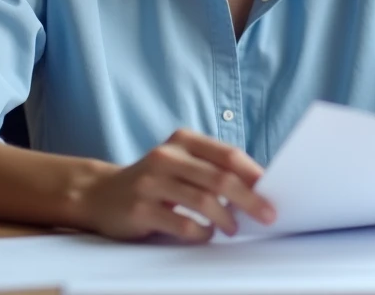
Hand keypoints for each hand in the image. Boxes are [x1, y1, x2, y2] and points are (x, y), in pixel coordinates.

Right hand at [78, 129, 275, 242]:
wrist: (100, 194)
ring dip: (226, 218)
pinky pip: (181, 223)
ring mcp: (151, 182)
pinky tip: (206, 234)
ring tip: (233, 228)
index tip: (274, 191)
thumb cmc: (153, 181)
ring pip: (203, 200)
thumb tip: (258, 188)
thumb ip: (212, 169)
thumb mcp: (180, 164)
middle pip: (220, 178)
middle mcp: (166, 156)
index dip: (253, 174)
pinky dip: (201, 232)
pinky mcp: (140, 208)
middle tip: (267, 215)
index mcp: (183, 140)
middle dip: (249, 199)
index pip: (227, 154)